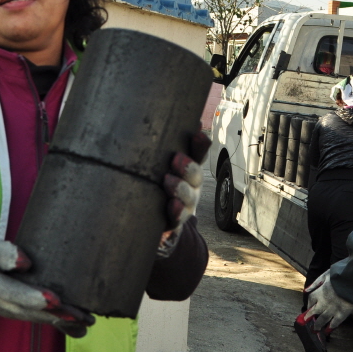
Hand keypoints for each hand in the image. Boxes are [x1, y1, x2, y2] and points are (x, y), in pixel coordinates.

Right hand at [0, 238, 95, 337]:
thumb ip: (0, 252)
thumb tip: (24, 261)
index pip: (12, 293)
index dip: (33, 298)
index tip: (54, 299)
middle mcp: (4, 305)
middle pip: (32, 311)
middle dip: (56, 314)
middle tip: (80, 315)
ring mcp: (14, 312)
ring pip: (40, 319)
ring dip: (63, 322)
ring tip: (86, 321)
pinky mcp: (24, 314)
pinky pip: (43, 321)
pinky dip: (62, 328)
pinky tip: (81, 330)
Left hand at [159, 132, 210, 254]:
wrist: (153, 228)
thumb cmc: (153, 190)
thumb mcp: (154, 168)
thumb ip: (157, 149)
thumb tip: (159, 123)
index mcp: (186, 172)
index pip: (197, 155)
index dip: (199, 144)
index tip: (197, 134)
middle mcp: (189, 188)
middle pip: (195, 176)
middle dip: (188, 167)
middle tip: (176, 159)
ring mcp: (184, 208)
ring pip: (188, 199)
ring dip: (181, 189)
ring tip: (168, 182)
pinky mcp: (173, 226)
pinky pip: (176, 223)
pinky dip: (175, 217)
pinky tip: (170, 211)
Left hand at [305, 272, 352, 330]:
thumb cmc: (340, 275)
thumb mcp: (326, 274)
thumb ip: (316, 283)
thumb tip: (306, 290)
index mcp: (320, 292)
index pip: (310, 300)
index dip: (309, 305)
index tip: (308, 308)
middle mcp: (324, 302)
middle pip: (314, 312)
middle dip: (309, 317)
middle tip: (306, 322)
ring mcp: (332, 309)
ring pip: (323, 319)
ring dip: (318, 325)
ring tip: (315, 329)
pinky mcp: (342, 313)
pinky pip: (335, 323)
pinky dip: (331, 327)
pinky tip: (328, 330)